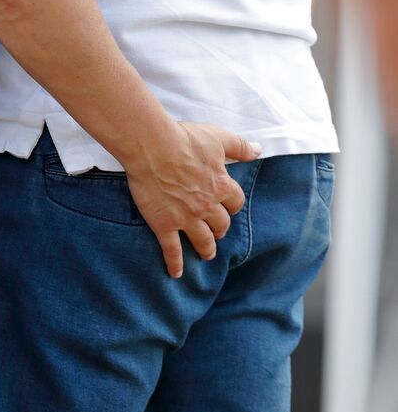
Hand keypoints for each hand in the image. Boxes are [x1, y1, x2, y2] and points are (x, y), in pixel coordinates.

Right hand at [124, 122, 260, 279]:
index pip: (235, 202)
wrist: (152, 145)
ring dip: (207, 249)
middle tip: (216, 231)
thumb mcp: (217, 138)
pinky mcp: (164, 224)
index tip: (228, 207)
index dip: (232, 205)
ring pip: (203, 241)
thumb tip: (259, 150)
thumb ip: (240, 146)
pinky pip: (172, 250)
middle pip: (221, 225)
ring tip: (206, 253)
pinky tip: (176, 273)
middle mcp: (207, 206)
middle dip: (220, 229)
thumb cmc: (184, 138)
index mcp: (221, 185)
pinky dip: (175, 264)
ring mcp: (186, 218)